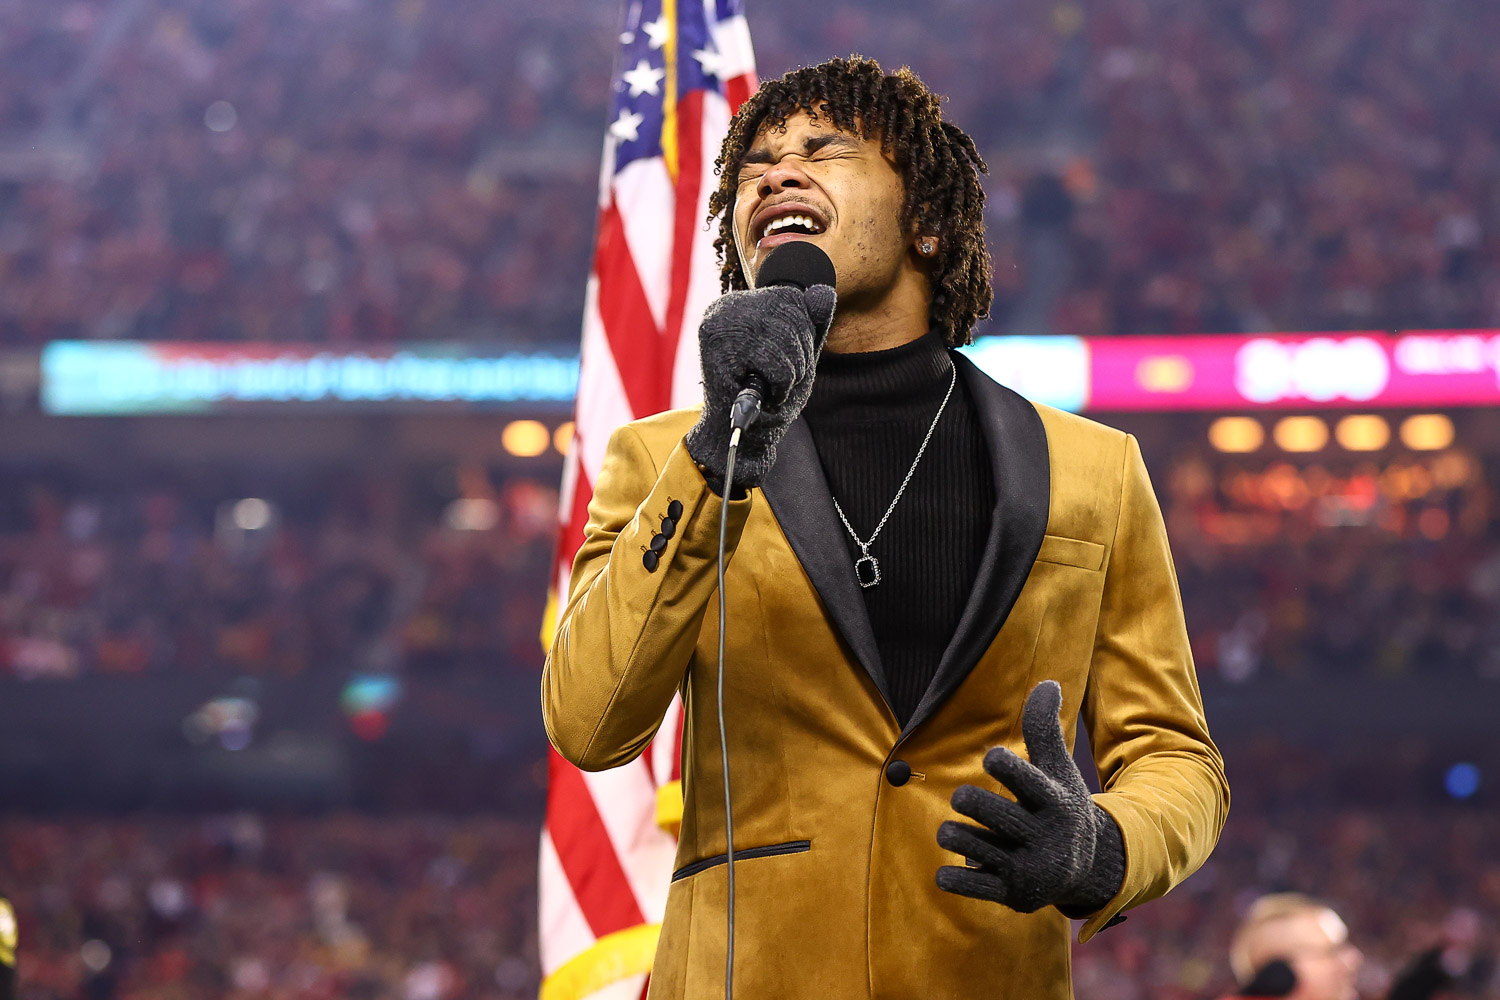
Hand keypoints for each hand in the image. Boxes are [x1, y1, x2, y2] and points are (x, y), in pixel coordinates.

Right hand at [684, 283, 835, 491]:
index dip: (803, 334)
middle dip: (800, 355)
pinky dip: (782, 384)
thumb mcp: (799, 357)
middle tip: (780, 380)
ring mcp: (720, 325)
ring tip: (772, 387)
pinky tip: (765, 394)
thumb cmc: (768, 399)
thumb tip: (825, 291)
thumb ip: (812, 325)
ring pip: (786, 339)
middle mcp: (727, 307)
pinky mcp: (718, 351)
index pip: (791, 298)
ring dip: (792, 372)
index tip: (787, 361)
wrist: (739, 439)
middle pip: (792, 314)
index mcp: (743, 304)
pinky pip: (777, 362)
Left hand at [936, 680, 1123, 914]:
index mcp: (1055, 802)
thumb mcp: (1057, 768)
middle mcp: (1044, 837)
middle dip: (967, 799)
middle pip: (987, 810)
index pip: (1025, 778)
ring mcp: (1028, 869)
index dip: (1001, 763)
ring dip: (953, 833)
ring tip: (957, 831)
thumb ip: (1045, 727)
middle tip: (964, 798)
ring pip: (967, 843)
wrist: (1085, 868)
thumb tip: (1049, 683)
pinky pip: (964, 884)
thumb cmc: (1058, 804)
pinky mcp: (1012, 895)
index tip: (992, 758)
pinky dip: (951, 875)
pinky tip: (956, 866)